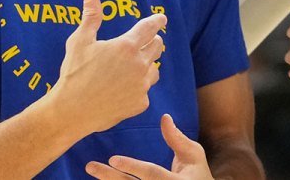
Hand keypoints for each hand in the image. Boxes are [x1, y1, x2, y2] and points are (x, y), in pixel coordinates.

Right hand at [48, 0, 166, 134]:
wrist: (71, 111)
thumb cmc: (74, 73)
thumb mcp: (80, 40)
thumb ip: (91, 15)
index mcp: (127, 46)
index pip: (149, 27)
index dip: (157, 21)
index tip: (162, 19)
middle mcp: (139, 64)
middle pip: (157, 46)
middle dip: (152, 42)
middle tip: (142, 44)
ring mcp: (142, 85)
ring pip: (154, 70)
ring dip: (146, 66)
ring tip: (131, 68)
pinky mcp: (140, 103)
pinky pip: (145, 91)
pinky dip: (137, 88)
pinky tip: (123, 89)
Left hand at [85, 113, 212, 178]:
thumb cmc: (198, 174)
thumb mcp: (193, 155)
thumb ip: (177, 139)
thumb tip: (164, 117)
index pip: (152, 174)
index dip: (133, 167)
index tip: (113, 159)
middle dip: (110, 177)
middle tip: (91, 166)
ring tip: (92, 169)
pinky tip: (103, 178)